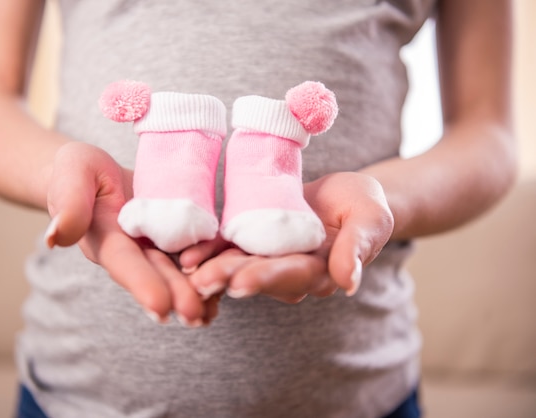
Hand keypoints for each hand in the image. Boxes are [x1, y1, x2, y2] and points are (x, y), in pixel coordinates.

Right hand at [43, 142, 210, 324]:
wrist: (95, 172)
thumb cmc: (78, 170)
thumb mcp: (72, 173)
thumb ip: (68, 201)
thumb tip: (58, 237)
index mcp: (104, 239)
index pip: (124, 264)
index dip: (142, 284)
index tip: (160, 308)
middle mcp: (131, 251)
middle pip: (156, 274)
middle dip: (176, 295)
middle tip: (198, 316)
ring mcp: (153, 247)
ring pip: (177, 271)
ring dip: (196, 291)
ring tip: (215, 310)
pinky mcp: (173, 236)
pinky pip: (193, 253)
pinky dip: (209, 267)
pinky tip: (229, 281)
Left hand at [183, 172, 393, 302]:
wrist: (345, 195)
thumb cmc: (363, 205)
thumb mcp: (369, 219)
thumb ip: (358, 248)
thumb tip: (349, 283)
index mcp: (320, 271)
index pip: (292, 277)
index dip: (267, 279)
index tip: (242, 283)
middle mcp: (290, 272)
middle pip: (258, 275)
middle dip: (229, 277)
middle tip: (202, 281)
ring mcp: (268, 258)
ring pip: (238, 265)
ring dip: (212, 268)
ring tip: (187, 270)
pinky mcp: (252, 241)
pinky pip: (228, 248)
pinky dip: (208, 251)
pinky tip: (186, 255)